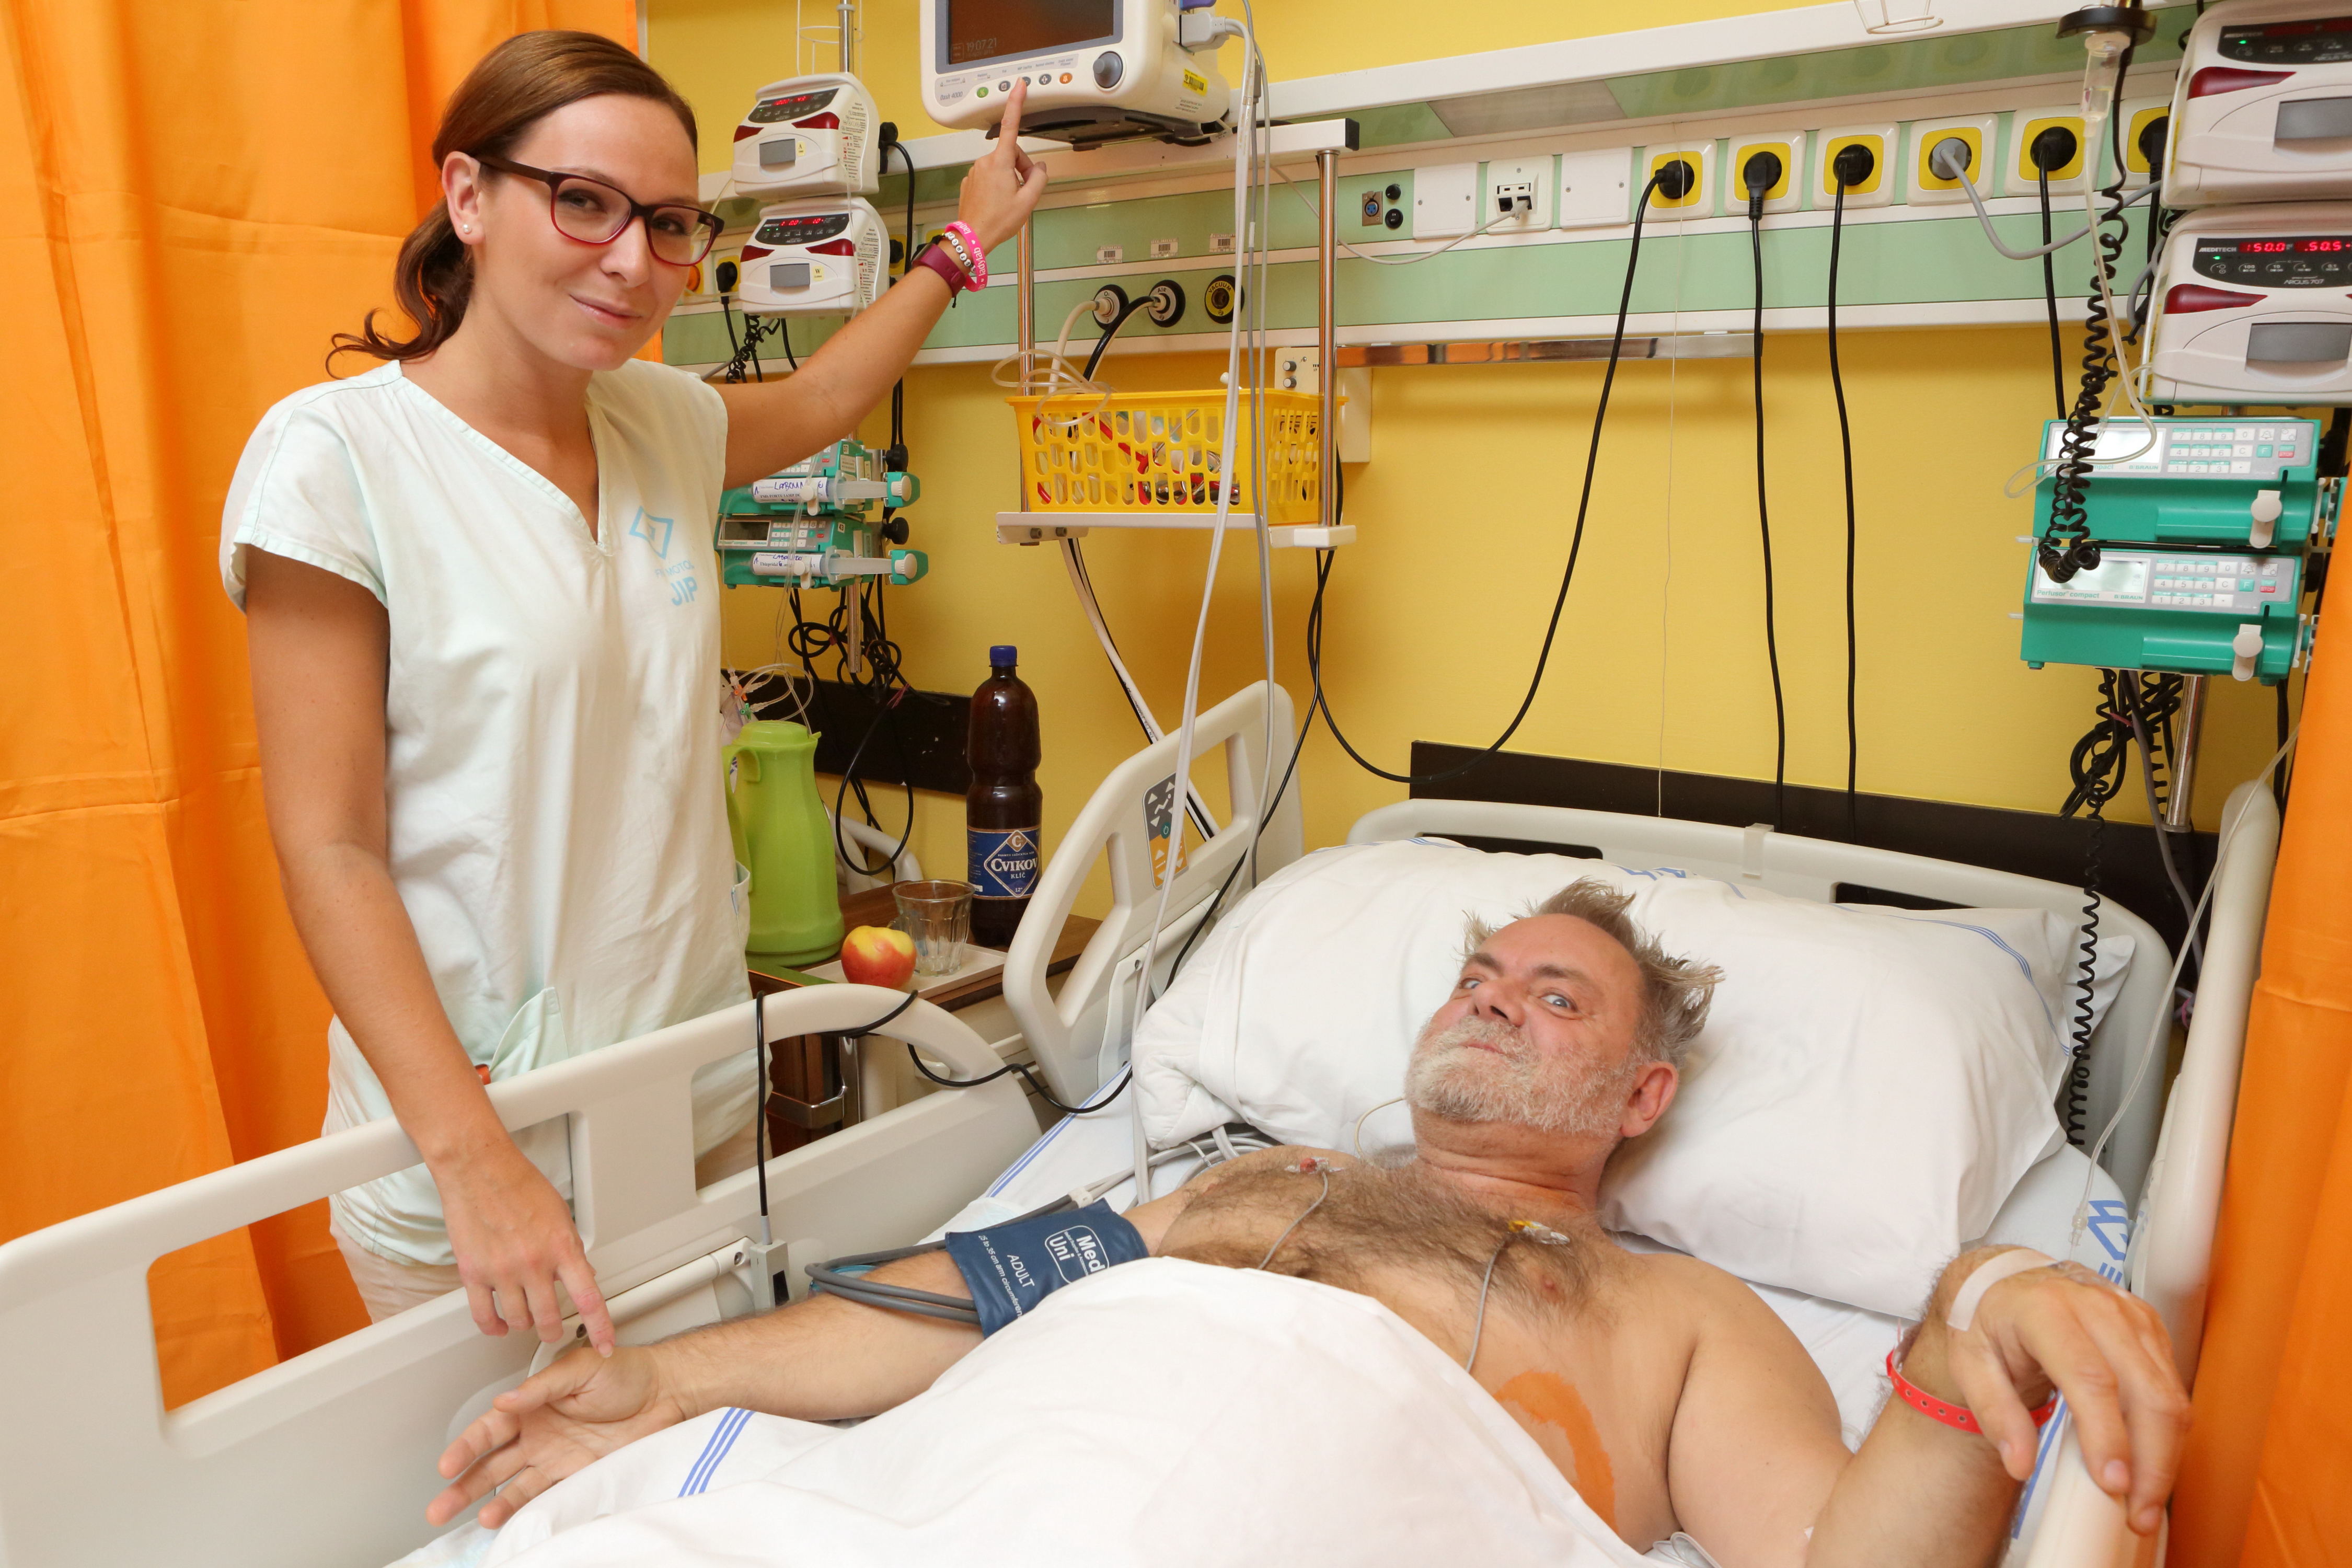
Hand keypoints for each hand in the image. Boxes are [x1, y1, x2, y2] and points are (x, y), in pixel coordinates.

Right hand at [427, 1344, 685, 1528]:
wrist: (666, 1393)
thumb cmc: (626, 1372)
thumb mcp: (581, 1367)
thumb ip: (543, 1386)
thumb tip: (507, 1399)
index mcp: (533, 1403)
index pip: (490, 1427)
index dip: (467, 1446)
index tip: (447, 1464)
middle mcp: (538, 1433)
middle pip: (492, 1462)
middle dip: (464, 1484)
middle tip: (440, 1506)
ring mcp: (555, 1457)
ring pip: (512, 1484)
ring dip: (492, 1503)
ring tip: (476, 1519)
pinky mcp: (576, 1475)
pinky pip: (545, 1496)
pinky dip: (526, 1509)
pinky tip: (509, 1519)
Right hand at [436, 1137, 614, 1354]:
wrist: (479, 1169)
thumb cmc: (520, 1185)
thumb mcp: (560, 1215)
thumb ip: (570, 1249)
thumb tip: (584, 1275)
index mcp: (562, 1247)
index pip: (589, 1299)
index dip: (600, 1328)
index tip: (605, 1345)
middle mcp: (534, 1263)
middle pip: (549, 1320)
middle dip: (553, 1330)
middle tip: (553, 1329)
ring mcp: (502, 1271)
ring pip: (518, 1321)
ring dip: (524, 1325)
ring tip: (526, 1317)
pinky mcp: (472, 1273)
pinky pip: (484, 1315)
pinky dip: (493, 1326)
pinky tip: (499, 1324)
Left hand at [957, 80, 1049, 251]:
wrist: (972, 237)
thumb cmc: (997, 221)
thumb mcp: (1028, 201)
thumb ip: (1039, 179)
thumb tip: (1039, 167)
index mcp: (1000, 162)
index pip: (1010, 125)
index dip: (1016, 103)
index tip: (1019, 86)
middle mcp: (985, 162)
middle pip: (1011, 154)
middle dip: (1021, 167)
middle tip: (1023, 191)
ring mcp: (975, 171)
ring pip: (1000, 166)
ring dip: (1009, 178)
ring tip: (1009, 200)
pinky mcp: (969, 181)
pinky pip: (989, 176)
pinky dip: (997, 185)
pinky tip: (998, 202)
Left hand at [1936, 1250, 2189, 1535]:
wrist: (2007, 1283)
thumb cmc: (1987, 1321)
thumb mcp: (1968, 1361)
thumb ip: (1993, 1411)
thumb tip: (2018, 1463)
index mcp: (2045, 1310)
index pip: (2089, 1377)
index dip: (2107, 1434)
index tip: (2112, 1483)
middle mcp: (2097, 1307)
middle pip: (2145, 1391)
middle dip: (2151, 1459)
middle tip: (2138, 1512)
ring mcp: (2130, 1315)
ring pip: (2168, 1393)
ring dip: (2166, 1454)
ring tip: (2146, 1501)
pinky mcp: (2150, 1327)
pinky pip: (2172, 1387)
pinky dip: (2168, 1431)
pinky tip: (2149, 1462)